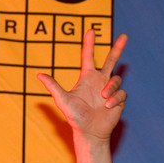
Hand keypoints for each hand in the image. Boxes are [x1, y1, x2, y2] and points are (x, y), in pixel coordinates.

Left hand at [38, 29, 126, 143]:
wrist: (90, 132)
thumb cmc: (75, 117)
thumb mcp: (63, 100)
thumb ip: (53, 86)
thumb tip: (38, 74)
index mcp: (87, 78)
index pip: (88, 57)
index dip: (89, 44)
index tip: (90, 30)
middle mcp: (99, 81)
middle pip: (111, 60)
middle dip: (118, 48)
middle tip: (124, 36)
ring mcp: (110, 89)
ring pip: (116, 79)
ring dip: (110, 89)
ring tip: (102, 100)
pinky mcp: (119, 98)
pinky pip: (121, 92)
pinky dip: (114, 99)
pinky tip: (107, 106)